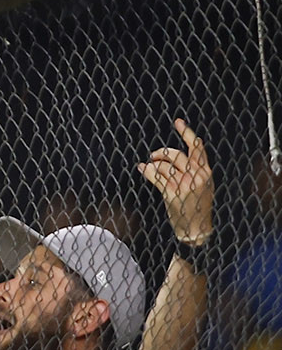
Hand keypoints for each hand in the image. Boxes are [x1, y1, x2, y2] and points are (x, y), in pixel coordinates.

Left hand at [140, 118, 213, 242]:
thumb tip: (183, 152)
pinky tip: (143, 168)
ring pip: (163, 166)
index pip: (197, 148)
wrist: (195, 227)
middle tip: (154, 156)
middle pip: (175, 155)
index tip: (178, 122)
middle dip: (161, 153)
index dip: (187, 133)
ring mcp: (183, 185)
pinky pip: (155, 177)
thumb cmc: (198, 205)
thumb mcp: (204, 184)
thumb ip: (196, 168)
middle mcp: (195, 176)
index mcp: (205, 172)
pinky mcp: (171, 193)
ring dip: (153, 164)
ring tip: (149, 166)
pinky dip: (147, 171)